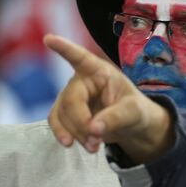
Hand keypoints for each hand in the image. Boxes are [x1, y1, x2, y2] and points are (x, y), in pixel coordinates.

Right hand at [44, 34, 173, 163]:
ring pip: (61, 114)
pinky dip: (64, 134)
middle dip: (81, 123)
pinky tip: (71, 145)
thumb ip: (115, 118)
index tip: (49, 39)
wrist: (132, 126)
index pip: (81, 57)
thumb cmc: (136, 111)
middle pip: (70, 100)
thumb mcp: (134, 112)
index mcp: (100, 71)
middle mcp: (83, 80)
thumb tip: (93, 129)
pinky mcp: (67, 112)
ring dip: (75, 133)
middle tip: (96, 140)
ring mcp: (72, 96)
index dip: (65, 48)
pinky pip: (56, 122)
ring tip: (93, 147)